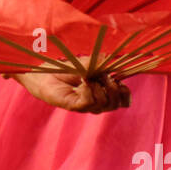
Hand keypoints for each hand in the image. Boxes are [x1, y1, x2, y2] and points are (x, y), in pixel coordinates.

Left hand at [15, 71, 130, 113]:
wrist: (45, 71)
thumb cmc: (66, 67)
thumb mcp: (90, 63)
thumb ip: (104, 64)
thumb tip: (117, 62)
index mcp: (103, 92)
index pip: (124, 100)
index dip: (125, 92)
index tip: (119, 79)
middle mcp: (96, 101)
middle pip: (116, 104)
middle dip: (113, 89)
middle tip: (104, 76)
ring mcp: (85, 106)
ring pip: (103, 104)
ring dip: (99, 88)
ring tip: (88, 78)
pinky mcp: (74, 106)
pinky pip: (89, 103)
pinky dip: (89, 91)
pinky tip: (83, 82)